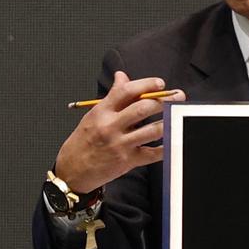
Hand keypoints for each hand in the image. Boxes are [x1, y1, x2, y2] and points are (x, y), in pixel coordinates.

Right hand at [54, 71, 183, 194]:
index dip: (146, 84)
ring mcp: (120, 144)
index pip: (126, 91)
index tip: (160, 83)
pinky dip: (165, 147)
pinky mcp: (127, 161)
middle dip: (165, 100)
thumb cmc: (82, 142)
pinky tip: (171, 140)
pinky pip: (152, 154)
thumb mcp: (93, 115)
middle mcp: (111, 126)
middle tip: (177, 96)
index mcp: (102, 111)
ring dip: (169, 121)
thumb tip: (122, 77)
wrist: (71, 171)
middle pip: (143, 108)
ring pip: (152, 130)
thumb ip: (112, 97)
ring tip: (177, 115)